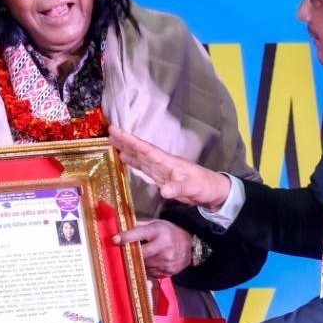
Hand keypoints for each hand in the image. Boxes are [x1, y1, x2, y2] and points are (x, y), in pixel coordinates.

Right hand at [109, 127, 229, 209]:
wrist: (213, 191)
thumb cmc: (204, 186)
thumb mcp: (193, 188)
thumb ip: (179, 188)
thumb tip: (164, 191)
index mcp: (167, 162)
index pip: (146, 149)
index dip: (130, 140)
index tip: (116, 130)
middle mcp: (162, 163)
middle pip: (140, 150)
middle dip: (125, 141)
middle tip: (109, 132)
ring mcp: (161, 170)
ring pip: (140, 158)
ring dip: (127, 150)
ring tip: (112, 143)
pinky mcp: (161, 178)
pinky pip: (144, 168)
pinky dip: (134, 162)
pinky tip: (125, 159)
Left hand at [113, 219, 193, 278]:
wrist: (191, 245)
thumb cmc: (169, 232)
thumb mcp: (156, 224)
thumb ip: (139, 226)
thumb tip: (120, 227)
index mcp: (159, 231)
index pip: (139, 234)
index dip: (126, 237)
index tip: (115, 239)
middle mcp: (164, 246)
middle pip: (140, 254)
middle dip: (131, 254)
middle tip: (125, 253)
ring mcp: (167, 261)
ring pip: (144, 265)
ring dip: (139, 262)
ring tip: (141, 257)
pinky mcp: (169, 271)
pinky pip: (151, 273)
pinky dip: (148, 269)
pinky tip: (151, 262)